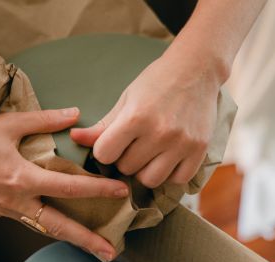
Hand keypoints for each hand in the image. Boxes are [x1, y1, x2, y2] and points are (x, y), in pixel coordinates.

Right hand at [0, 107, 129, 261]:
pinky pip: (27, 221)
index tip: (120, 192)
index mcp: (22, 179)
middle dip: (86, 241)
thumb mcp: (11, 124)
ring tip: (91, 245)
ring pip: (43, 228)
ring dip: (68, 237)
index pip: (69, 188)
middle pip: (58, 226)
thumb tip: (74, 115)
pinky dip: (46, 224)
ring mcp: (5, 209)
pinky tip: (57, 223)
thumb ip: (45, 120)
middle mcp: (16, 201)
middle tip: (110, 252)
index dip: (98, 190)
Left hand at [70, 55, 219, 187]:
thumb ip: (101, 125)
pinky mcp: (200, 149)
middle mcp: (160, 132)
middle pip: (126, 168)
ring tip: (148, 153)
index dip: (104, 150)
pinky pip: (178, 179)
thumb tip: (74, 138)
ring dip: (145, 170)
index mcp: (136, 117)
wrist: (196, 69)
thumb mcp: (125, 100)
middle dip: (124, 158)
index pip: (104, 154)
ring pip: (150, 180)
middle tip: (133, 144)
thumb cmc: (156, 83)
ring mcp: (182, 143)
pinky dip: (170, 173)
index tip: (111, 142)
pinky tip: (167, 157)